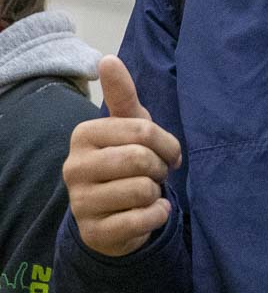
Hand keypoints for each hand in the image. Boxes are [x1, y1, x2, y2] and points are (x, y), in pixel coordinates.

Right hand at [63, 56, 181, 256]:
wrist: (116, 215)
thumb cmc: (126, 161)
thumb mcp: (129, 127)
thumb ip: (122, 95)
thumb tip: (107, 59)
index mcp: (83, 135)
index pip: (142, 131)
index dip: (167, 144)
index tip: (169, 153)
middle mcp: (74, 167)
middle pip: (141, 160)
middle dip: (160, 169)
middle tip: (157, 175)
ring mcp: (80, 202)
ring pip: (142, 191)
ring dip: (157, 193)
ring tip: (147, 193)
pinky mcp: (94, 233)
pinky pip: (141, 219)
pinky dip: (157, 216)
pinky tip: (150, 213)